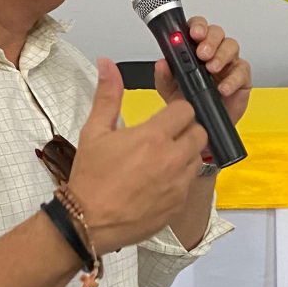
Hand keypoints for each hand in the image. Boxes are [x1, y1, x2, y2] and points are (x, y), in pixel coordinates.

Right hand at [67, 59, 208, 250]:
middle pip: (200, 132)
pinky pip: (190, 183)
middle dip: (187, 130)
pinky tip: (159, 180)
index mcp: (153, 136)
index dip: (177, 109)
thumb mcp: (94, 131)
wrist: (88, 222)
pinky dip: (180, 178)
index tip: (165, 116)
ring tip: (162, 158)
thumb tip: (107, 64)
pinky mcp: (178, 204)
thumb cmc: (90, 177)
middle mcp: (172, 159)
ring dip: (186, 154)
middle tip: (166, 136)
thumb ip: (108, 95)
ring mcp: (178, 183)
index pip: (186, 109)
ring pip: (198, 158)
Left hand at [154, 17, 251, 124]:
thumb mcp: (169, 90)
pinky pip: (242, 71)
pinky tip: (223, 87)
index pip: (197, 28)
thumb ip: (164, 76)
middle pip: (217, 32)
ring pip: (231, 46)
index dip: (197, 26)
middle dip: (210, 40)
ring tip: (211, 68)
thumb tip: (162, 63)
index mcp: (194, 49)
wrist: (201, 125)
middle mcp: (213, 52)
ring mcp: (228, 63)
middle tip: (202, 53)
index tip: (193, 33)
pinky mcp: (241, 78)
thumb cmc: (188, 103)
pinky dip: (232, 79)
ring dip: (221, 55)